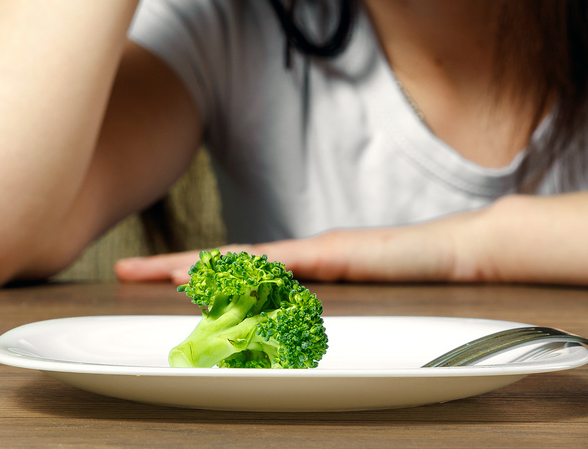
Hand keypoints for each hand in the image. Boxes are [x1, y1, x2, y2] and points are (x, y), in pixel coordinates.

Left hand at [114, 210, 493, 285]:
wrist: (460, 251)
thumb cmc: (413, 276)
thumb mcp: (355, 304)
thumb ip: (318, 314)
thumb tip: (281, 336)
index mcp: (301, 268)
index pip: (237, 271)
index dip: (191, 273)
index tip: (148, 277)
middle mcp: (303, 255)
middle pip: (229, 262)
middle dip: (176, 266)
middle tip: (127, 271)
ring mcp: (321, 252)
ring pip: (251, 261)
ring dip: (204, 268)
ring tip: (160, 272)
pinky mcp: (343, 254)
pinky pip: (293, 264)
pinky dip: (258, 269)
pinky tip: (231, 272)